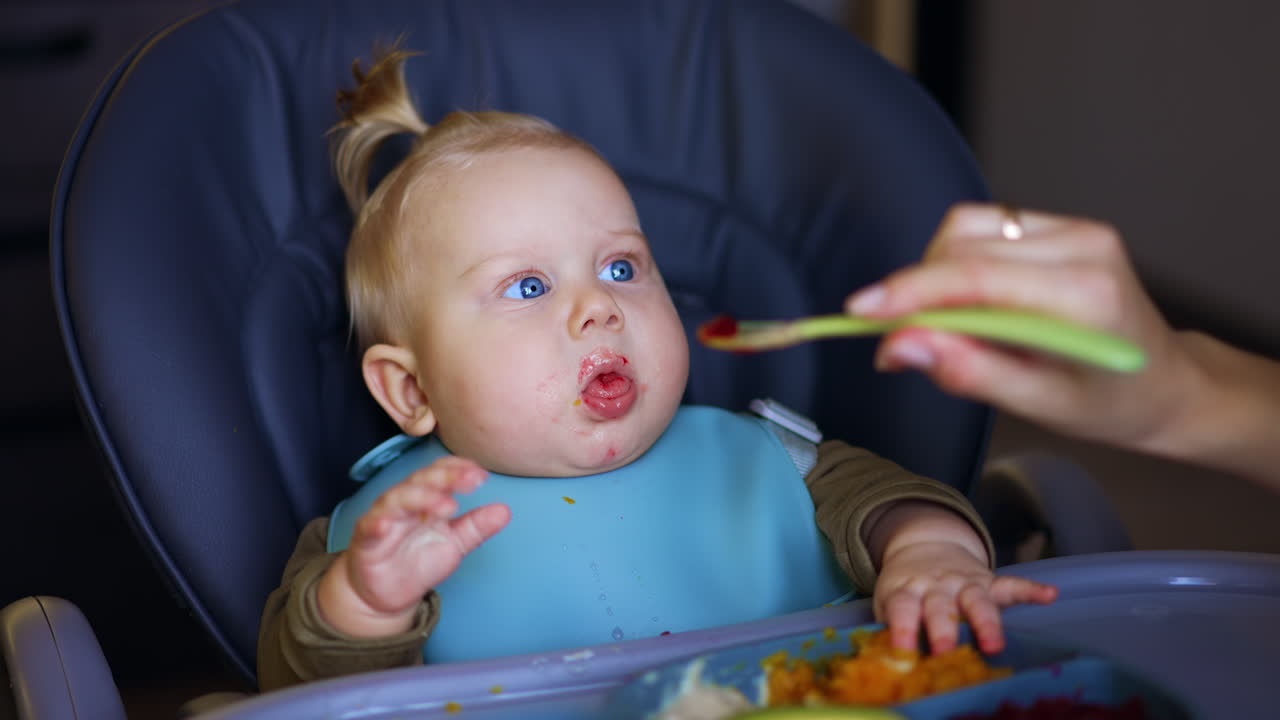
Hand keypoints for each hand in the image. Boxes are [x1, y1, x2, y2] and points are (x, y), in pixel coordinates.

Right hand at [318, 456, 510, 636]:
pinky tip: (386, 524)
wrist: (387, 594)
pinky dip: (377, 523)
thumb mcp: (455, 544)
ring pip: (398, 498)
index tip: (482, 476)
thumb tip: (505, 511)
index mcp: (426, 497)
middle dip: (446, 478)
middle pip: (422, 480)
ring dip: (421, 497)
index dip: (459, 470)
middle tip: (469, 481)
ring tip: (446, 506)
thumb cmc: (419, 561)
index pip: (441, 472)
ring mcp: (383, 518)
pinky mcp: (365, 540)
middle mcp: (404, 501)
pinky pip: (369, 527)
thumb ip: (477, 527)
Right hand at [844, 203, 1196, 453]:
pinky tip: (969, 301)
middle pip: (962, 247)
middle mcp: (1082, 246)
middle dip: (916, 292)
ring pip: (965, 228)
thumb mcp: (1040, 405)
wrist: (1164, 382)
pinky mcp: (1061, 225)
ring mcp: (1074, 228)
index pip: (977, 277)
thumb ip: (968, 371)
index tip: (860, 313)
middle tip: (899, 345)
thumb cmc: (1108, 403)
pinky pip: (983, 227)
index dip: (910, 292)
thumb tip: (898, 347)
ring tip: (944, 324)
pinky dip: (956, 262)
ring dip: (934, 273)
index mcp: (1084, 295)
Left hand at [874, 540, 1057, 655]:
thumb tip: (895, 665)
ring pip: (977, 601)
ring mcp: (964, 583)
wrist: (924, 546)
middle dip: (944, 630)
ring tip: (994, 644)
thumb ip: (894, 629)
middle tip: (945, 652)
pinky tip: (1049, 594)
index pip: (903, 608)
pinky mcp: (989, 581)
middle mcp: (936, 586)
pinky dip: (1031, 589)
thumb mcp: (890, 602)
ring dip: (986, 622)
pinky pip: (1011, 584)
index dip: (902, 628)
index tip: (902, 650)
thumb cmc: (906, 589)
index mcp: (908, 590)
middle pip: (941, 607)